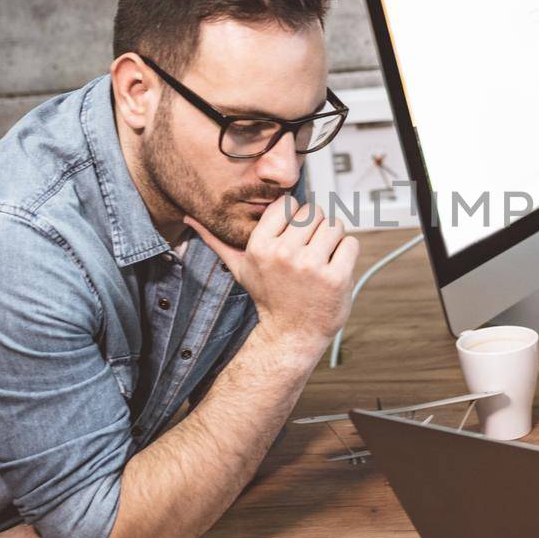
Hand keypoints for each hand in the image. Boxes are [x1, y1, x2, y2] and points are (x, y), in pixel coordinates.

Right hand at [185, 200, 358, 353]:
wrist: (290, 334)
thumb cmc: (268, 297)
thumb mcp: (239, 268)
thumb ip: (216, 240)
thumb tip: (188, 218)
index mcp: (260, 246)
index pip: (289, 203)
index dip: (294, 218)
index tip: (292, 238)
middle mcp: (284, 254)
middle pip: (315, 211)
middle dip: (315, 229)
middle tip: (307, 253)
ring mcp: (311, 267)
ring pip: (335, 225)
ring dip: (332, 241)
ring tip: (320, 261)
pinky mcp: (336, 278)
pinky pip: (351, 243)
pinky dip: (346, 254)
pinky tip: (332, 270)